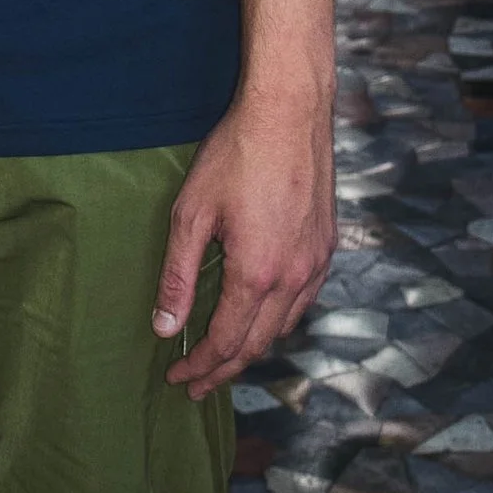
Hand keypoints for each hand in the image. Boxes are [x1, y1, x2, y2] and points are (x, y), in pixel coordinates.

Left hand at [152, 84, 334, 399]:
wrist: (290, 110)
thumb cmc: (236, 153)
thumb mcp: (192, 212)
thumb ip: (178, 275)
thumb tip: (165, 326)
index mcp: (257, 274)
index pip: (226, 342)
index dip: (199, 366)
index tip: (177, 379)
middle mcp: (294, 277)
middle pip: (257, 344)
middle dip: (224, 369)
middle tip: (196, 383)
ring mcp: (316, 262)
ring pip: (285, 325)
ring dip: (253, 346)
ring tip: (225, 354)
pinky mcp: (327, 244)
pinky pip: (305, 299)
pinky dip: (280, 318)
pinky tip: (264, 311)